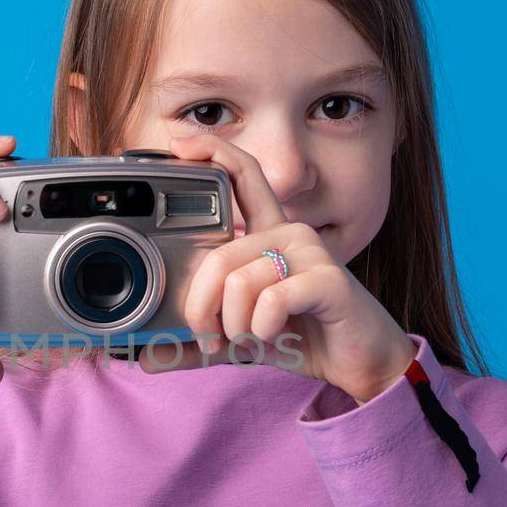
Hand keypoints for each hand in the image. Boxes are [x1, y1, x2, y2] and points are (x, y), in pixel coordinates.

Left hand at [138, 132, 417, 403]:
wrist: (359, 360)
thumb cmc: (302, 335)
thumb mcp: (239, 339)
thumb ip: (197, 343)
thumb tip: (147, 359)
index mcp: (266, 234)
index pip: (240, 176)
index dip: (212, 152)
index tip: (176, 145)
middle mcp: (288, 232)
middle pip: (219, 254)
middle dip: (201, 306)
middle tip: (209, 335)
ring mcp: (310, 253)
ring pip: (240, 281)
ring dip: (236, 326)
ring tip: (251, 339)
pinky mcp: (328, 280)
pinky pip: (271, 299)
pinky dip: (261, 329)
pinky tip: (274, 335)